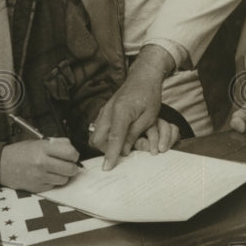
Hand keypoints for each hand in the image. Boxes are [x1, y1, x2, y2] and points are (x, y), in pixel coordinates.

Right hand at [0, 138, 80, 191]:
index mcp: (42, 148)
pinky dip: (53, 181)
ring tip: (55, 170)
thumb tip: (71, 148)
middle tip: (68, 164)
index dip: (74, 155)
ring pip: (64, 179)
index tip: (72, 156)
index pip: (70, 153)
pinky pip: (54, 186)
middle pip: (70, 169)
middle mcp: (42, 163)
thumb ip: (56, 143)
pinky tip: (46, 175)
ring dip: (63, 175)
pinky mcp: (37, 187)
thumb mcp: (37, 142)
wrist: (1, 165)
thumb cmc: (19, 153)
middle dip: (72, 167)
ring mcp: (39, 176)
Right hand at [89, 45, 174, 169]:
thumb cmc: (149, 95)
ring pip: (95, 134)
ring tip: (119, 146)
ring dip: (104, 143)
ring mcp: (104, 110)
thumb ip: (134, 134)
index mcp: (121, 112)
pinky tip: (115, 137)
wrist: (143, 77)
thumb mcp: (148, 117)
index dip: (110, 155)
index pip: (114, 138)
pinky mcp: (104, 110)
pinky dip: (104, 136)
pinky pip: (98, 127)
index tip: (107, 168)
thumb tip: (124, 150)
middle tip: (119, 153)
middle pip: (98, 138)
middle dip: (105, 150)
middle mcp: (109, 111)